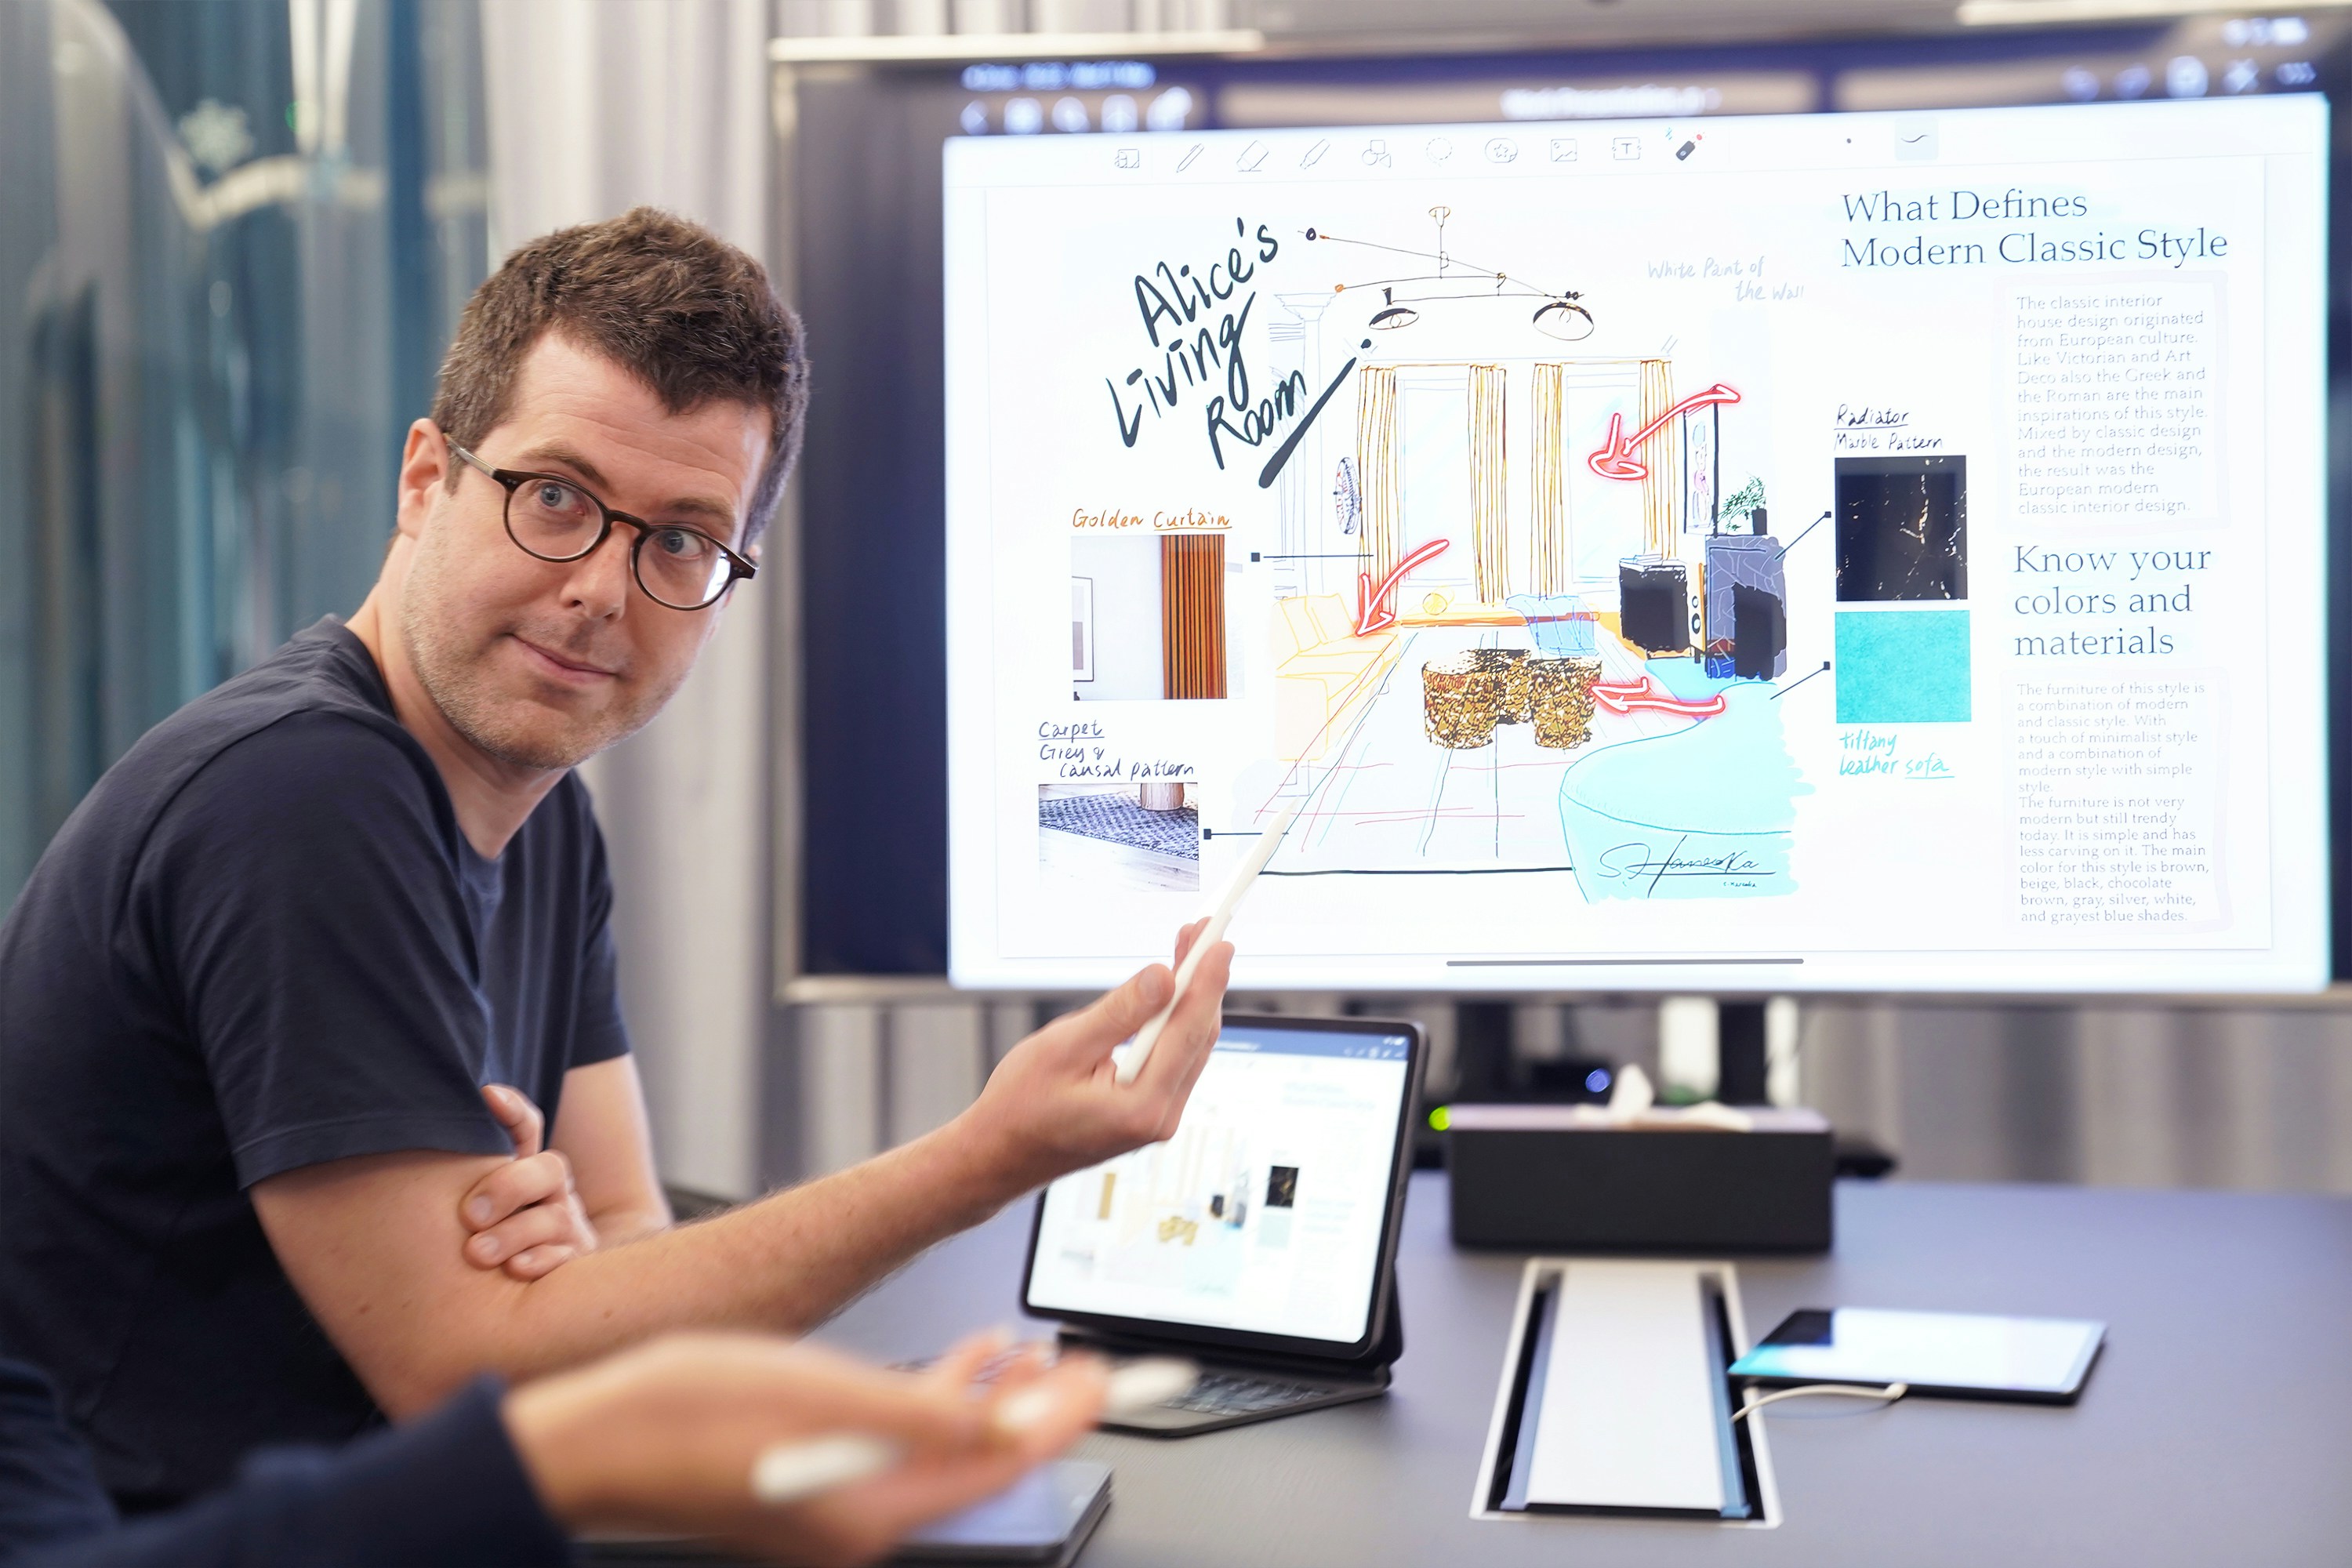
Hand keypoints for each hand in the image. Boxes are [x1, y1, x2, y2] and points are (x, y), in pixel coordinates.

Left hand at [460, 1085, 598, 1280]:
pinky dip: (539, 1261)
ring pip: (553, 1218)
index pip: (526, 1127)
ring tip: (476, 1252)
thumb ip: (457, 1174)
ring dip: (512, 1234)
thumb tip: (403, 1139)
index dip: (512, 1110)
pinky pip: (564, 1257)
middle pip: (548, 1169)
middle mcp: (552, 1190)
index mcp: (526, 1167)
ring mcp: (566, 1225)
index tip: (488, 1095)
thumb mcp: (479, 1197)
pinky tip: (514, 1269)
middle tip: (469, 1214)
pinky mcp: (573, 1259)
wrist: (550, 1274)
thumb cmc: (494, 1232)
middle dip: (509, 1187)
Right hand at [502, 1330, 1106, 1566]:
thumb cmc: (684, 1416)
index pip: (996, 1465)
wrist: (593, 1438)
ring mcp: (839, 1501)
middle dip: (1039, 1411)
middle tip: (1086, 1362)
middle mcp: (861, 1519)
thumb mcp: (821, 1394)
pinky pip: (901, 1445)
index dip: (1060, 1419)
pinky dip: (939, 1400)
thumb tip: (1009, 1420)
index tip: (1104, 1377)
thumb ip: (923, 1411)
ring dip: (992, 1399)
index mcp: (870, 1512)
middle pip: (980, 1463)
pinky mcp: (817, 1477)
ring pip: (945, 1449)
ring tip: (1032, 1352)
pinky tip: (961, 1361)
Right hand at [953, 919, 1232, 1196]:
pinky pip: (1173, 1059)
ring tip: (1188, 952)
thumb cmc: (1020, 1108)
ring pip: (1188, 1047)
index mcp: (1142, 1107)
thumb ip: (1119, 1013)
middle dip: (1202, 981)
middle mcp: (1159, 1118)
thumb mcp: (1064, 1048)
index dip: (1207, 981)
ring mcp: (1157, 1118)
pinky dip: (1173, 1022)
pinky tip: (1169, 994)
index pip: (1188, 1032)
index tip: (1219, 943)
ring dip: (1189, 998)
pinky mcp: (1148, 1111)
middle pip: (1197, 1037)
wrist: (999, 1155)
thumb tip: (1164, 977)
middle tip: (1202, 934)